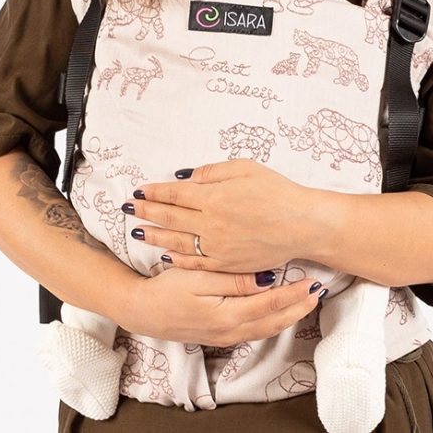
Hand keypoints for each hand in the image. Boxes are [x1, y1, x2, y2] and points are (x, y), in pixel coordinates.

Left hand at [123, 158, 314, 271]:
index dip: (155, 192)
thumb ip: (213, 172)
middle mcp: (210, 224)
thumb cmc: (277, 192)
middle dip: (148, 211)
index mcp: (213, 197)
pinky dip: (177, 259)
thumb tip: (187, 178)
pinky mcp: (226, 264)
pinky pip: (195, 263)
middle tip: (130, 208)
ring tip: (139, 232)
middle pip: (170, 217)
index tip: (140, 190)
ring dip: (155, 236)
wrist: (301, 225)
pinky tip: (166, 256)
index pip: (175, 194)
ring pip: (177, 242)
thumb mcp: (245, 168)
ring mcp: (217, 247)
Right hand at [123, 266, 325, 345]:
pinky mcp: (220, 335)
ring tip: (305, 301)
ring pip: (266, 329)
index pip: (269, 304)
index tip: (311, 282)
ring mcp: (225, 336)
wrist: (142, 311)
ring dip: (288, 315)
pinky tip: (278, 310)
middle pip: (273, 322)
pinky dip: (272, 321)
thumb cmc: (167, 289)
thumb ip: (233, 280)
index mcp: (226, 315)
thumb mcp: (198, 277)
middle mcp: (230, 330)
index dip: (293, 294)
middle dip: (298, 307)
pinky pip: (255, 330)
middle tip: (318, 291)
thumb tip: (266, 279)